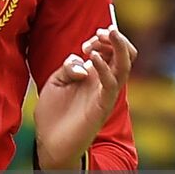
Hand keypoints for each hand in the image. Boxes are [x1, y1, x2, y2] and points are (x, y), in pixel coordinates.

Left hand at [35, 26, 135, 169]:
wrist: (50, 141)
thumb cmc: (54, 112)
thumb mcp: (56, 82)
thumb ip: (68, 68)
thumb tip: (80, 61)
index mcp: (94, 75)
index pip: (112, 52)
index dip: (104, 39)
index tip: (91, 36)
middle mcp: (104, 83)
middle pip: (124, 56)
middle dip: (115, 39)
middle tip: (99, 32)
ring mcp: (105, 94)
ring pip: (124, 67)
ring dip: (118, 47)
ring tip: (105, 33)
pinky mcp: (101, 106)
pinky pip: (110, 84)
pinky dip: (103, 68)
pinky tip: (90, 57)